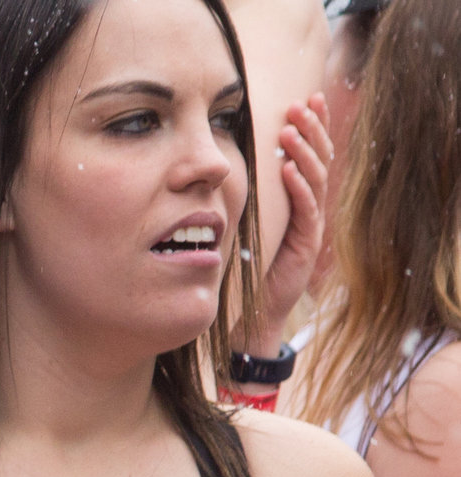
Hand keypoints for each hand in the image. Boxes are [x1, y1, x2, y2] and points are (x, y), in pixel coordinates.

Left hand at [246, 95, 332, 361]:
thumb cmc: (247, 266)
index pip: (310, 154)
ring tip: (291, 130)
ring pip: (316, 179)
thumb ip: (247, 194)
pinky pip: (306, 210)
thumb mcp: (246, 221)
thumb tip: (224, 163)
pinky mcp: (306, 243)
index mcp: (297, 199)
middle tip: (301, 104)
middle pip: (319, 159)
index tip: (306, 98)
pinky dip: (298, 188)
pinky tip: (287, 170)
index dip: (312, 126)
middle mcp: (309, 207)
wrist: (254, 311)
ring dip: (303, 152)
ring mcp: (310, 225)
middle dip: (312, 129)